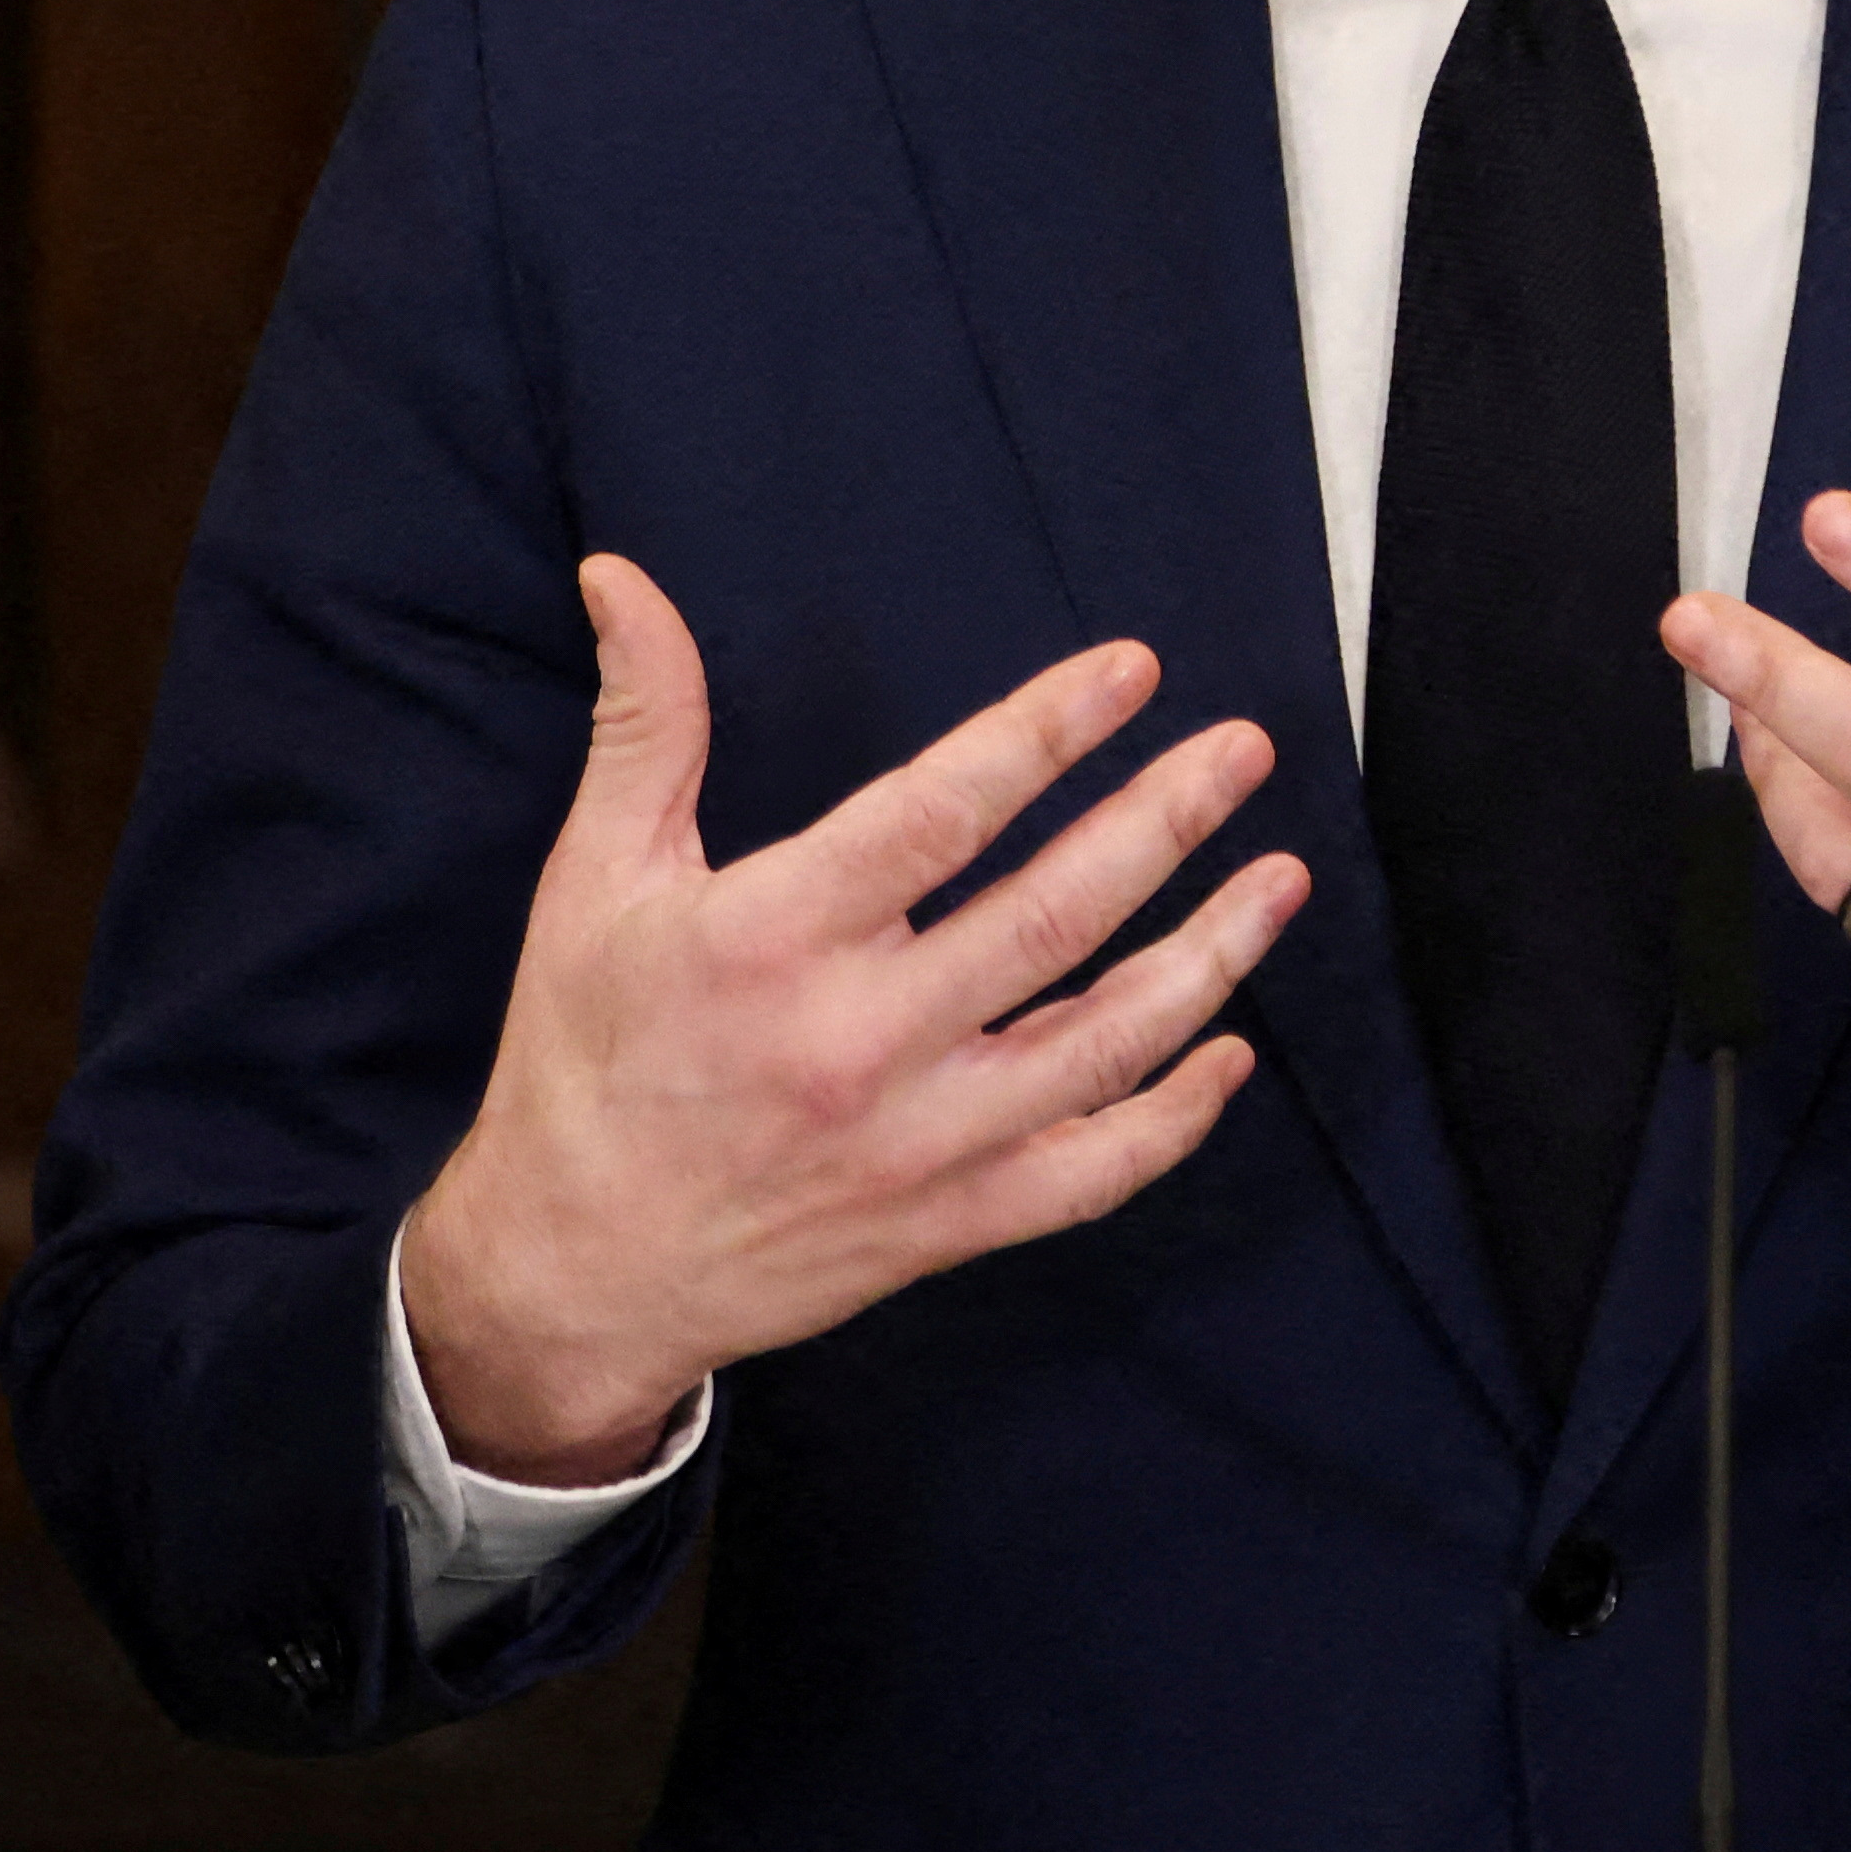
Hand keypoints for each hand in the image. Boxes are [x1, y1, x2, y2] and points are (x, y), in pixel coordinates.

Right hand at [397, 556, 1310, 1482]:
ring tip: (1280, 879)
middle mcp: (855, 1043)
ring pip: (1099, 1047)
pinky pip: (1088, 1176)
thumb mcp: (593, 879)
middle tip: (1244, 752)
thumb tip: (623, 578)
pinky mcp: (943, 1224)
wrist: (570, 1272)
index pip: (939, 814)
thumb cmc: (586, 1058)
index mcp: (769, 939)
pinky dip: (1173, 1120)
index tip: (1133, 671)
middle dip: (1163, 823)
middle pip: (1051, 919)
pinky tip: (1230, 1054)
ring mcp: (913, 1145)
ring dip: (1206, 960)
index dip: (1045, 732)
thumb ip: (644, 724)